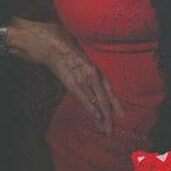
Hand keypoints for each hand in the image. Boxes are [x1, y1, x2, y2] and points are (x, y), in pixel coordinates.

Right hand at [8, 17, 122, 133]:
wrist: (49, 40)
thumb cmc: (63, 44)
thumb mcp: (78, 56)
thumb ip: (82, 66)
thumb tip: (85, 74)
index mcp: (95, 67)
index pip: (108, 88)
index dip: (115, 102)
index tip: (121, 114)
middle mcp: (93, 72)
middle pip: (106, 96)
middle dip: (109, 114)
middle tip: (112, 130)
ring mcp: (84, 76)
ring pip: (97, 99)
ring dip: (101, 116)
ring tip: (106, 130)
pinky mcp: (72, 79)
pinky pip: (83, 96)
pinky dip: (91, 106)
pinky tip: (97, 117)